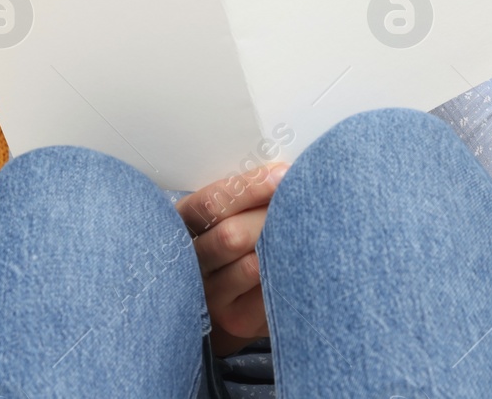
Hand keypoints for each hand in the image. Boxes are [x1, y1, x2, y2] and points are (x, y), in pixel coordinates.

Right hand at [174, 162, 289, 356]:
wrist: (235, 296)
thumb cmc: (238, 239)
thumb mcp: (231, 211)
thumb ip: (244, 193)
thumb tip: (284, 171)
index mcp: (184, 223)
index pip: (209, 203)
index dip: (249, 187)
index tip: (283, 175)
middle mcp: (191, 261)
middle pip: (231, 235)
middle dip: (272, 216)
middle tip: (302, 206)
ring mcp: (210, 294)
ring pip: (252, 265)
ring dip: (284, 245)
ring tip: (307, 232)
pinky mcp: (235, 319)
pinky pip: (267, 293)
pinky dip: (288, 272)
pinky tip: (300, 261)